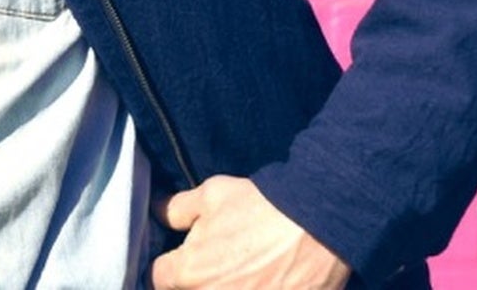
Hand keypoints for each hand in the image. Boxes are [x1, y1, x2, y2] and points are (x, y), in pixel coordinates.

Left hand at [150, 175, 350, 289]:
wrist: (321, 226)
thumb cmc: (262, 207)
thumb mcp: (212, 195)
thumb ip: (175, 209)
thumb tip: (155, 213)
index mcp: (189, 272)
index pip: (159, 278)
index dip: (169, 267)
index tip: (182, 260)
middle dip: (195, 281)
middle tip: (215, 266)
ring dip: (221, 286)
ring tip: (240, 275)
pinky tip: (260, 282)